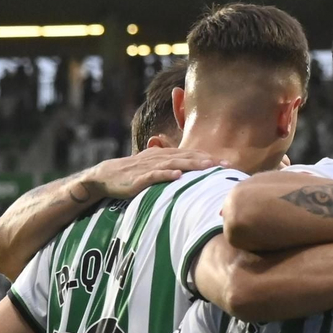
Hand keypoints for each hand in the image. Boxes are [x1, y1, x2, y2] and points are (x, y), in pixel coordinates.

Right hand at [80, 149, 220, 200]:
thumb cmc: (132, 174)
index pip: (190, 154)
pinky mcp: (139, 178)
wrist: (105, 176)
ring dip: (192, 165)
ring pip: (175, 164)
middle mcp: (159, 157)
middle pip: (187, 157)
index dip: (208, 157)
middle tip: (226, 165)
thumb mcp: (153, 168)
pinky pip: (154, 175)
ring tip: (209, 167)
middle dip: (207, 160)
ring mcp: (149, 167)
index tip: (227, 163)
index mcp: (164, 155)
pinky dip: (166, 175)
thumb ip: (170, 168)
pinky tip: (178, 176)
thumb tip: (189, 174)